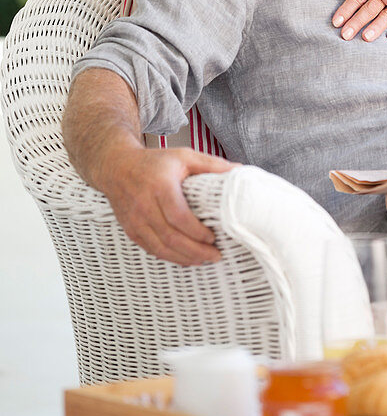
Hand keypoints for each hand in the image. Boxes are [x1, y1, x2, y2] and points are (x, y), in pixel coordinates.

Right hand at [100, 146, 234, 264]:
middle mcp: (144, 205)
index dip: (196, 232)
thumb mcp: (183, 156)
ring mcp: (135, 220)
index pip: (178, 216)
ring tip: (203, 260)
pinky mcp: (131, 229)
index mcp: (160, 186)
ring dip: (183, 258)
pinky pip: (151, 249)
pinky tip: (184, 258)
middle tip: (215, 256)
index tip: (213, 237)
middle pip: (170, 237)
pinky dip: (169, 257)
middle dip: (194, 251)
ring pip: (160, 248)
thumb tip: (239, 170)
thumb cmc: (154, 162)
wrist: (116, 166)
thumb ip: (211, 164)